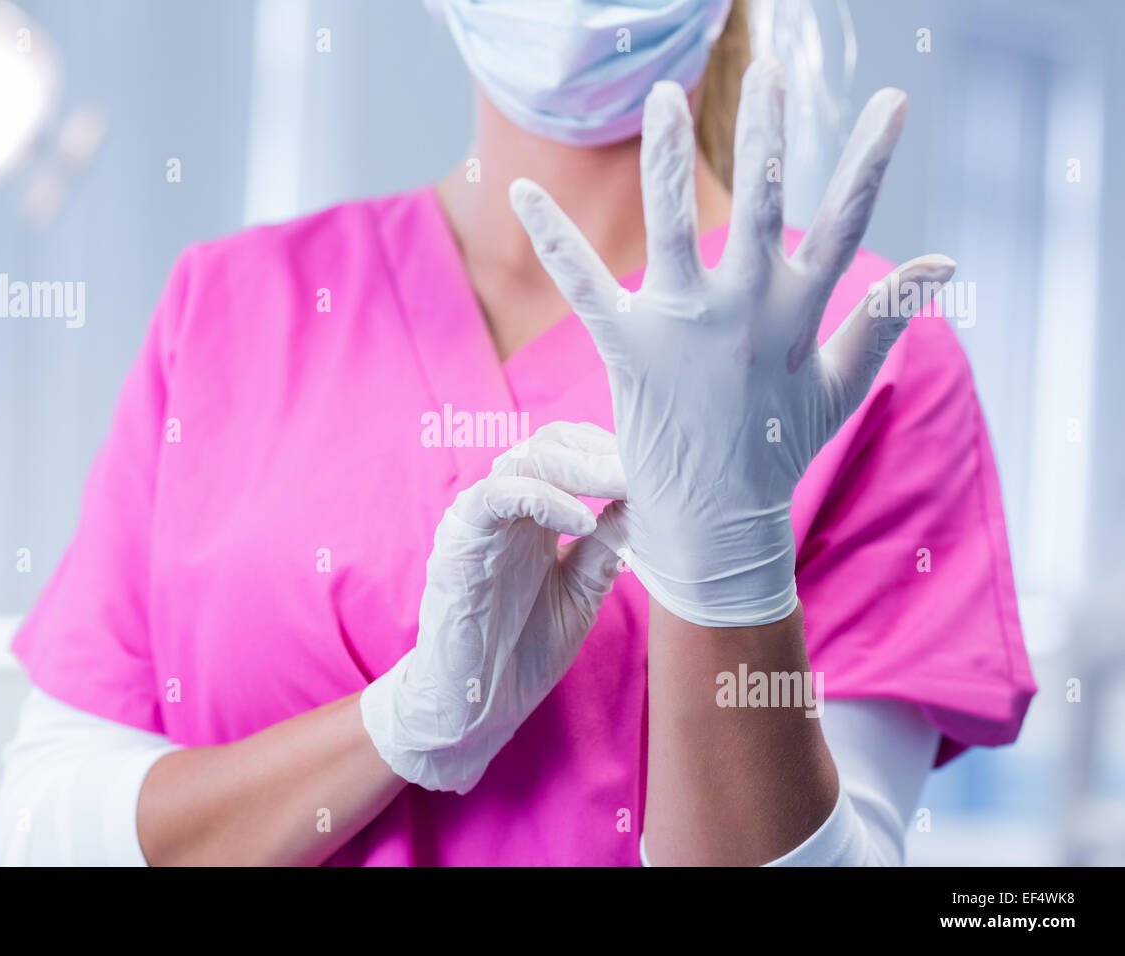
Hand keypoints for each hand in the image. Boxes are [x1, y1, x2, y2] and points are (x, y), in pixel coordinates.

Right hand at [360, 421, 626, 792]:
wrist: (475, 706)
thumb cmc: (522, 650)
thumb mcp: (581, 591)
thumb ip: (605, 546)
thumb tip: (646, 501)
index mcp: (536, 515)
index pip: (572, 453)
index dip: (613, 453)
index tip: (661, 469)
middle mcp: (507, 508)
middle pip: (551, 443)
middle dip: (602, 450)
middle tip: (649, 467)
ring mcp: (480, 520)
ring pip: (525, 459)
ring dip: (580, 466)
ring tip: (623, 483)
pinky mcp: (459, 540)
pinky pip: (497, 496)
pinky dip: (544, 499)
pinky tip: (583, 521)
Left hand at [509, 59, 955, 627]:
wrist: (715, 522)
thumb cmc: (777, 449)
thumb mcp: (840, 386)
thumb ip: (883, 319)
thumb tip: (945, 262)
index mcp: (797, 316)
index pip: (844, 226)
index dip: (869, 162)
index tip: (892, 100)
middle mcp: (743, 312)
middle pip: (761, 207)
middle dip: (766, 136)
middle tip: (769, 71)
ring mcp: (683, 328)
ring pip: (674, 227)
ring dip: (667, 159)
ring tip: (663, 95)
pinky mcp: (627, 349)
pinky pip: (584, 284)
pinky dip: (553, 238)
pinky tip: (519, 192)